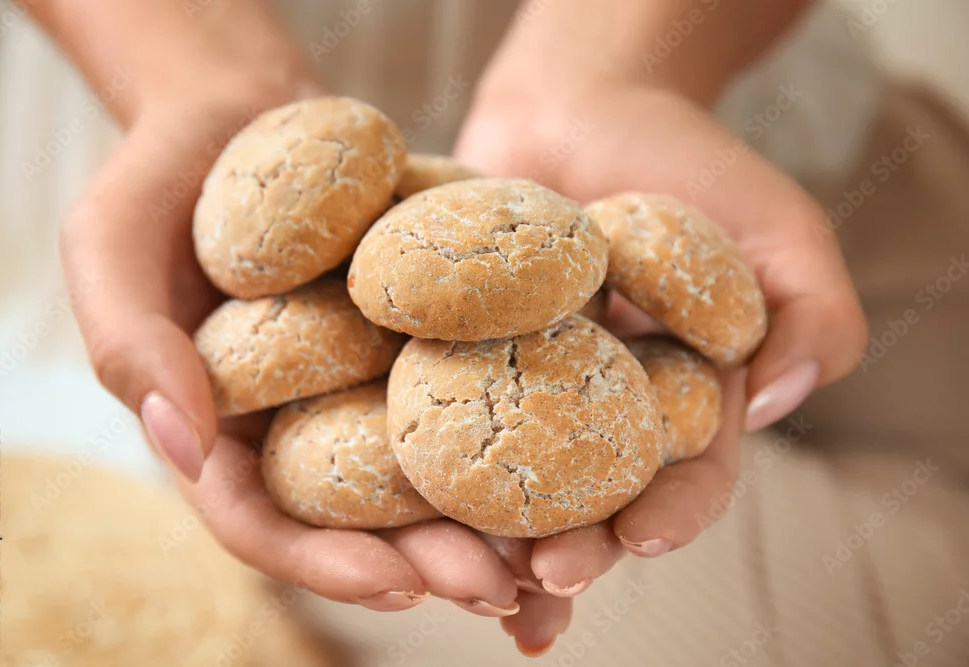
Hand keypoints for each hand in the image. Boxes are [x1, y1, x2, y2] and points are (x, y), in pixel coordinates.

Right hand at [60, 89, 520, 615]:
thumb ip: (133, 347)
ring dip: (488, 513)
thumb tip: (183, 446)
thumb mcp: (112, 248)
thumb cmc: (158, 178)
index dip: (325, 565)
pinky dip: (517, 416)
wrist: (238, 110)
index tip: (396, 587)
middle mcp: (300, 422)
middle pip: (362, 517)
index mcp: (222, 432)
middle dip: (430, 560)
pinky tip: (572, 435)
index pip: (266, 523)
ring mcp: (363, 380)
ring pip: (428, 466)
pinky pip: (469, 380)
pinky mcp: (419, 331)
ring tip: (553, 547)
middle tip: (500, 587)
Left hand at [454, 83, 866, 647]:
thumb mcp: (778, 227)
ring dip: (492, 536)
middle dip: (575, 549)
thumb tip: (780, 398)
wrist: (582, 104)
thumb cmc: (688, 162)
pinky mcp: (458, 359)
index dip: (672, 514)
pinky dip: (422, 458)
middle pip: (591, 503)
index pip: (689, 477)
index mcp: (683, 404)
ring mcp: (526, 392)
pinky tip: (401, 500)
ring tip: (469, 575)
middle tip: (545, 575)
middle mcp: (601, 414)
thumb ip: (811, 310)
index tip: (645, 536)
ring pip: (509, 481)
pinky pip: (437, 413)